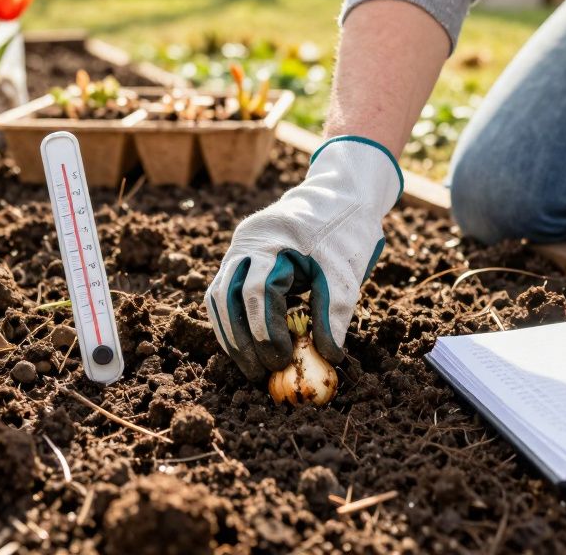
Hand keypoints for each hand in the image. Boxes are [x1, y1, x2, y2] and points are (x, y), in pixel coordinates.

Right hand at [206, 137, 401, 379]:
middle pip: (227, 296)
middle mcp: (247, 241)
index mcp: (274, 239)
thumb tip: (327, 359)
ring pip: (218, 296)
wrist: (342, 193)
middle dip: (241, 340)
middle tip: (259, 373)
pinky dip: (233, 320)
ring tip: (249, 366)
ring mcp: (240, 246)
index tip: (280, 360)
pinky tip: (246, 345)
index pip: (258, 293)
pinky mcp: (241, 255)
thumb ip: (334, 316)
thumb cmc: (346, 231)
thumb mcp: (346, 274)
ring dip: (231, 334)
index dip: (266, 332)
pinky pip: (225, 291)